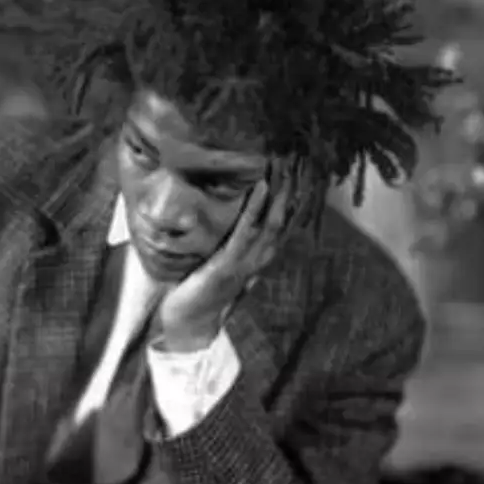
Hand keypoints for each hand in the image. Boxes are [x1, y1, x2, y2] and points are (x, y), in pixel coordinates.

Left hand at [153, 163, 297, 351]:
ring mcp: (245, 263)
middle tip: (296, 158)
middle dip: (290, 189)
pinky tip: (260, 187)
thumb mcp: (216, 265)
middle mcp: (257, 260)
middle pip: (283, 219)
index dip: (291, 197)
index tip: (296, 170)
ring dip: (279, 193)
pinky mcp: (227, 265)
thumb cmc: (197, 293)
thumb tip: (230, 220)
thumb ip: (227, 247)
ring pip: (271, 223)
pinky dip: (255, 208)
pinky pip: (245, 232)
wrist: (186, 325)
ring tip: (283, 165)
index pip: (281, 224)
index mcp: (256, 259)